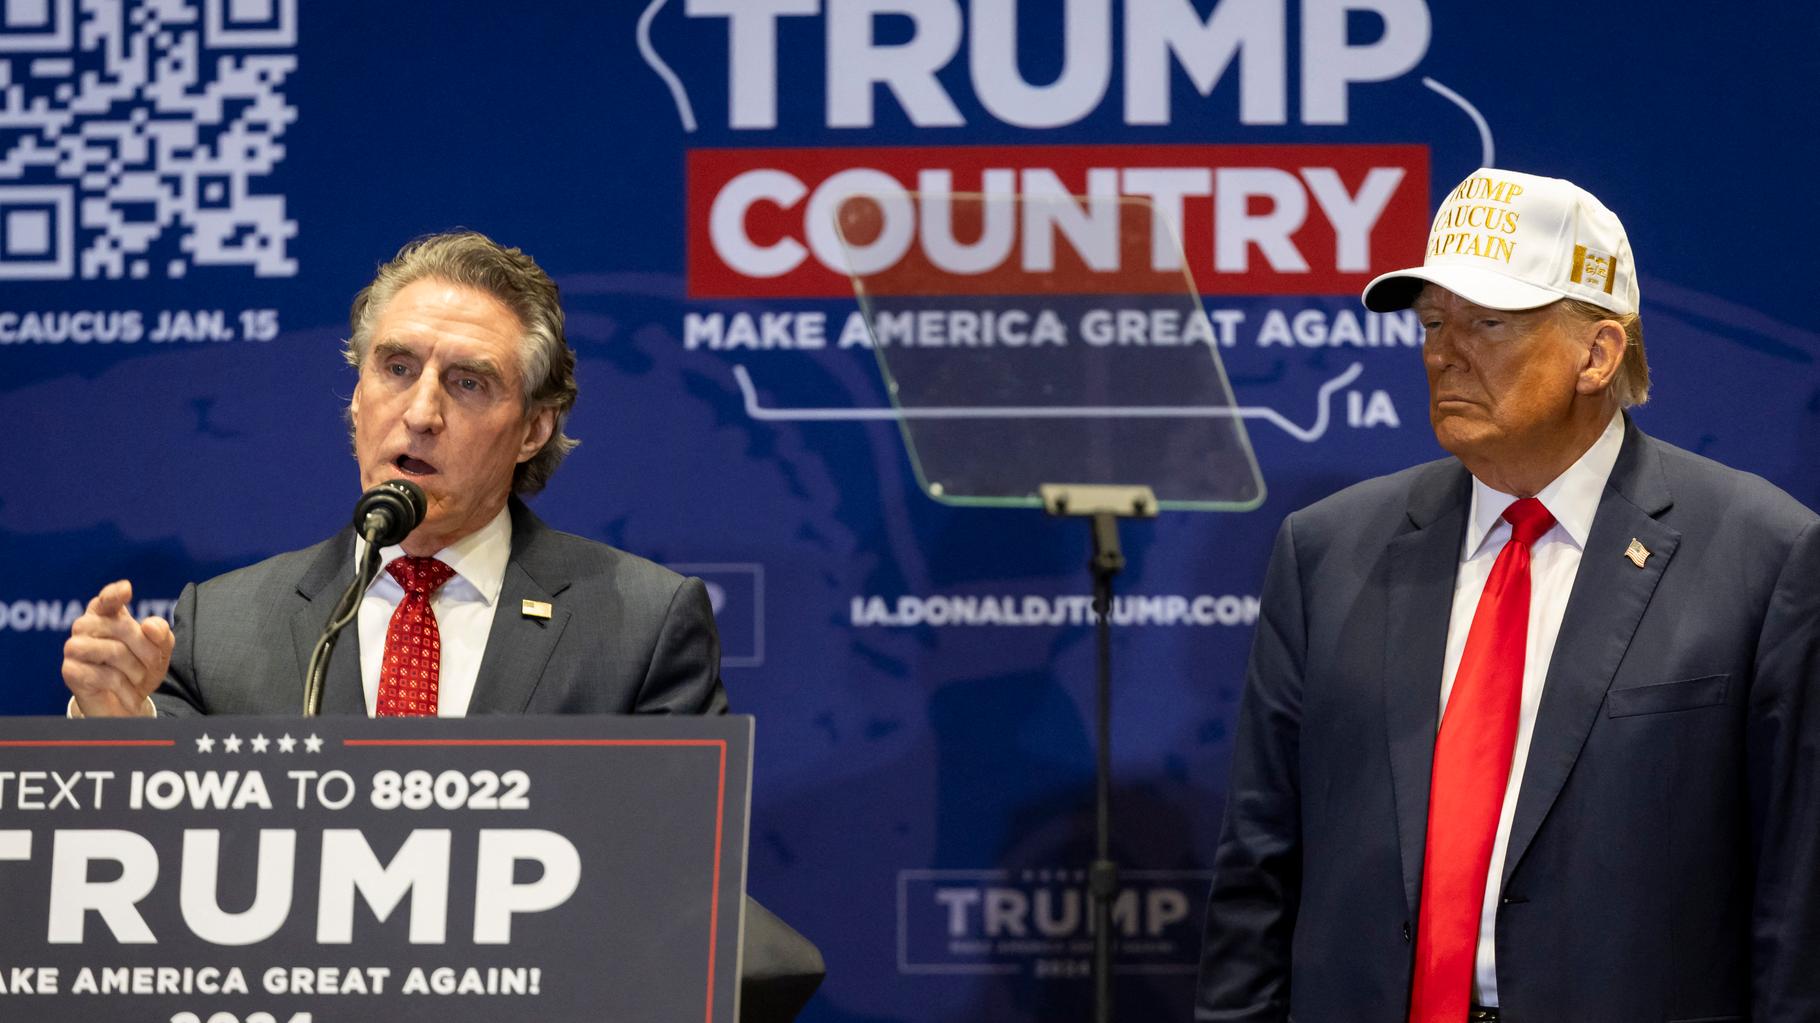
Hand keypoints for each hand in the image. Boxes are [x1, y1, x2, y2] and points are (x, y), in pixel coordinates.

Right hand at [62, 580, 171, 716]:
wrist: (125, 704)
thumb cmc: (140, 669)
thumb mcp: (159, 651)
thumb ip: (161, 634)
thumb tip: (149, 625)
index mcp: (106, 613)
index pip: (107, 599)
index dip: (115, 594)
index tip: (126, 589)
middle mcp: (85, 625)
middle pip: (124, 628)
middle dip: (148, 651)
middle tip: (153, 667)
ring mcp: (74, 647)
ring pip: (114, 652)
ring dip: (136, 670)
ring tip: (139, 680)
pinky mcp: (70, 671)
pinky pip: (105, 676)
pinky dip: (125, 689)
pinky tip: (129, 696)